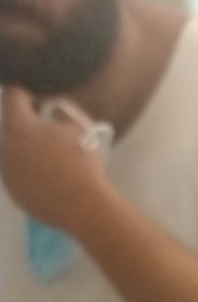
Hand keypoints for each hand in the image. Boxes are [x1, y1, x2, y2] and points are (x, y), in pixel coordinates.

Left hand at [0, 87, 110, 233]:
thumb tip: (53, 109)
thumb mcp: (79, 124)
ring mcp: (7, 174)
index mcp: (18, 126)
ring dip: (27, 151)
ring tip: (51, 162)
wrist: (84, 205)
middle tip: (51, 137)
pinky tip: (50, 181)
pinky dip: (30, 174)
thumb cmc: (82, 160)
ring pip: (13, 153)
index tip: (44, 107)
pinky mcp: (15, 194)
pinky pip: (19, 176)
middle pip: (11, 127)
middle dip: (27, 127)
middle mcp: (5, 148)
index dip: (30, 97)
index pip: (13, 95)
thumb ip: (61, 110)